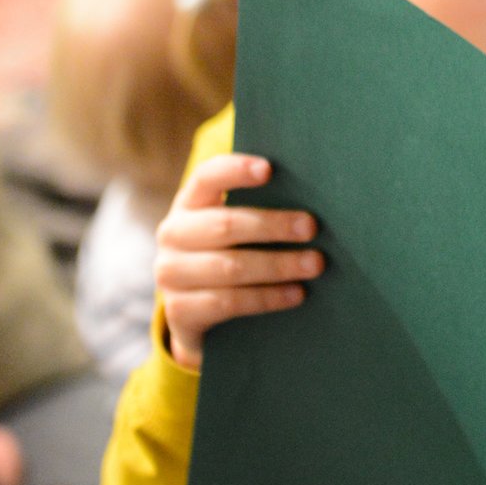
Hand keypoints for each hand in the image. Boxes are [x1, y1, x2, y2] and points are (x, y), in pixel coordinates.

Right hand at [155, 152, 323, 370]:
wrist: (197, 314)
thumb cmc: (230, 256)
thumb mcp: (236, 231)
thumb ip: (260, 210)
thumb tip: (313, 205)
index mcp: (189, 204)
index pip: (207, 177)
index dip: (236, 171)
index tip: (269, 169)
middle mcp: (173, 234)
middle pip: (225, 224)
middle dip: (273, 225)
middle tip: (311, 227)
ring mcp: (170, 274)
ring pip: (231, 266)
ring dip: (278, 265)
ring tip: (314, 264)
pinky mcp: (179, 311)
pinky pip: (228, 302)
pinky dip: (267, 298)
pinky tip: (296, 294)